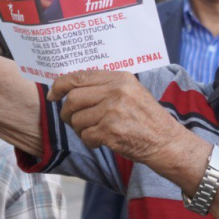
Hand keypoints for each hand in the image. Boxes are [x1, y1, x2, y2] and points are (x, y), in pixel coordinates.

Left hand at [48, 70, 183, 162]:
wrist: (166, 141)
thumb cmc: (146, 119)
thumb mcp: (131, 92)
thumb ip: (106, 87)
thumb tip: (71, 88)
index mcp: (120, 78)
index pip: (80, 77)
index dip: (60, 86)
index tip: (52, 95)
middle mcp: (116, 91)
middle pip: (73, 98)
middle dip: (67, 112)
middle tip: (72, 120)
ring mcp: (113, 110)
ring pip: (77, 119)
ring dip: (80, 129)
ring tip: (94, 132)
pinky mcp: (111, 130)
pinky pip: (86, 136)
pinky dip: (89, 141)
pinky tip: (101, 141)